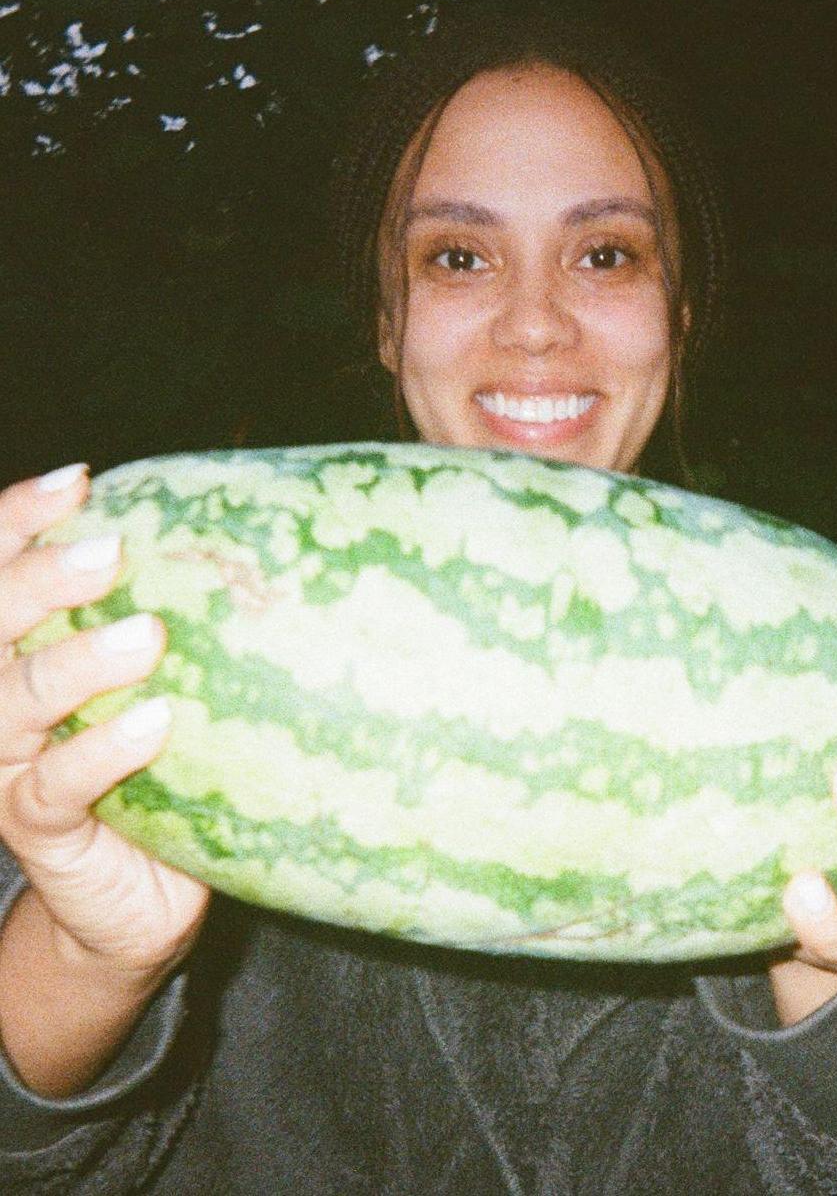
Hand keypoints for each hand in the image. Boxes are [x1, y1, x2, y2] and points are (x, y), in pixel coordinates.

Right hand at [0, 464, 208, 986]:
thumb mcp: (166, 687)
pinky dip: (102, 751)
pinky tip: (154, 722)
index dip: (19, 521)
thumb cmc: (164, 769)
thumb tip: (270, 544)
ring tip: (144, 633)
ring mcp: (9, 768)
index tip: (81, 480)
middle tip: (109, 551)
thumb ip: (185, 627)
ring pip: (9, 703)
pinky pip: (55, 786)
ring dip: (73, 663)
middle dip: (38, 580)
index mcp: (20, 652)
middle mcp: (0, 703)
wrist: (136, 894)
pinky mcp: (38, 830)